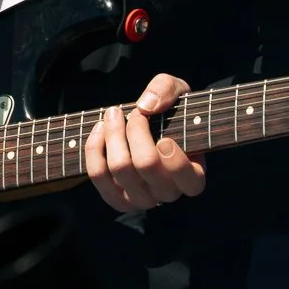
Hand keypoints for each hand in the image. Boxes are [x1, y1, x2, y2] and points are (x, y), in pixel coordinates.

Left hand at [85, 74, 204, 212]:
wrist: (148, 129)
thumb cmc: (169, 111)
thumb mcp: (177, 90)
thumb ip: (167, 89)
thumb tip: (147, 106)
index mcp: (193, 177)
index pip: (187, 179)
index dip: (173, 157)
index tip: (164, 135)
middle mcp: (168, 194)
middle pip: (146, 164)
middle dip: (136, 130)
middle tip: (135, 113)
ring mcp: (141, 199)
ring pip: (120, 168)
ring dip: (113, 134)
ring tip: (114, 113)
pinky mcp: (115, 198)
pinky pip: (98, 174)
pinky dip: (95, 147)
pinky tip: (101, 128)